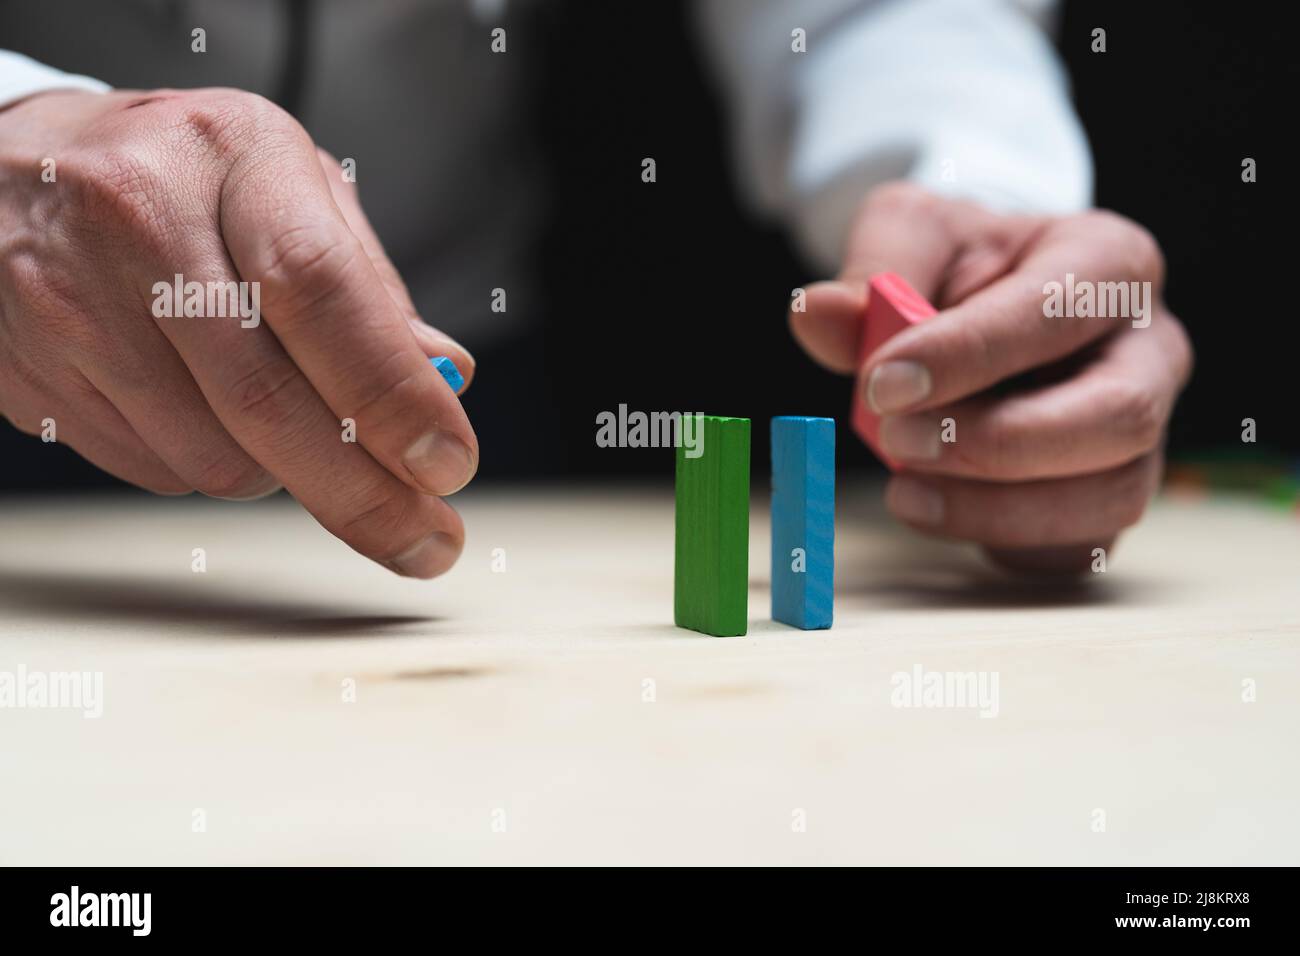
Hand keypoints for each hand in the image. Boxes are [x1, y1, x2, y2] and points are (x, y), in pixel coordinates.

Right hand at [0, 88, 477, 576]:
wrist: (11, 173)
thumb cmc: (184, 180)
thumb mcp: (291, 190)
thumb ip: (370, 286)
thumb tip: (445, 376)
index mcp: (232, 154)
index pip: (321, 289)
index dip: (392, 394)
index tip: (448, 465)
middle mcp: (139, 218)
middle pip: (266, 400)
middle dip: (365, 494)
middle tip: (427, 540)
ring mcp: (70, 301)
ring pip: (217, 459)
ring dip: (284, 472)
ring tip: (284, 415)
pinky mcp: (32, 373)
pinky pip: (161, 471)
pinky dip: (215, 465)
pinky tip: (205, 408)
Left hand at [790, 182, 1192, 572]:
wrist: (987, 296)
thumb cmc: (959, 260)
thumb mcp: (913, 235)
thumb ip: (870, 272)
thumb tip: (814, 313)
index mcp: (1111, 261)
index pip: (1058, 311)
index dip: (969, 354)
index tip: (881, 381)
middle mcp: (1151, 349)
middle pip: (1119, 416)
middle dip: (998, 443)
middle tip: (896, 441)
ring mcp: (1141, 431)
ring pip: (1109, 495)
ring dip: (997, 509)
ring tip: (903, 491)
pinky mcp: (1107, 494)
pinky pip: (1078, 545)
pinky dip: (1004, 542)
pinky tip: (938, 512)